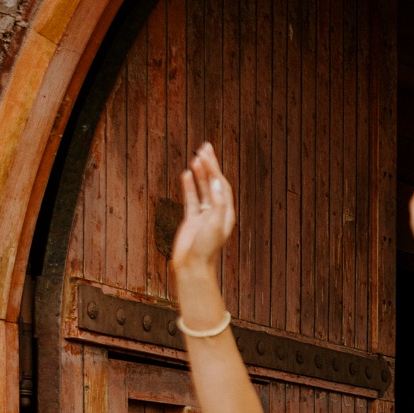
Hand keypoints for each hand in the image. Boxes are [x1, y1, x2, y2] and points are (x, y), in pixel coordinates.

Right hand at [172, 143, 236, 278]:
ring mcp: (204, 215)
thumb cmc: (206, 247)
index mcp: (227, 213)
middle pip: (214, 183)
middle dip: (210, 165)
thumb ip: (217, 203)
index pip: (221, 185)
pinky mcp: (192, 220)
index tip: (207, 154)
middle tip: (204, 147)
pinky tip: (186, 174)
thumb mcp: (215, 224)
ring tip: (196, 157)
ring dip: (200, 173)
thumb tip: (216, 181)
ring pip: (202, 189)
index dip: (215, 169)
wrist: (193, 265)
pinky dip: (189, 186)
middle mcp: (217, 212)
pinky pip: (191, 199)